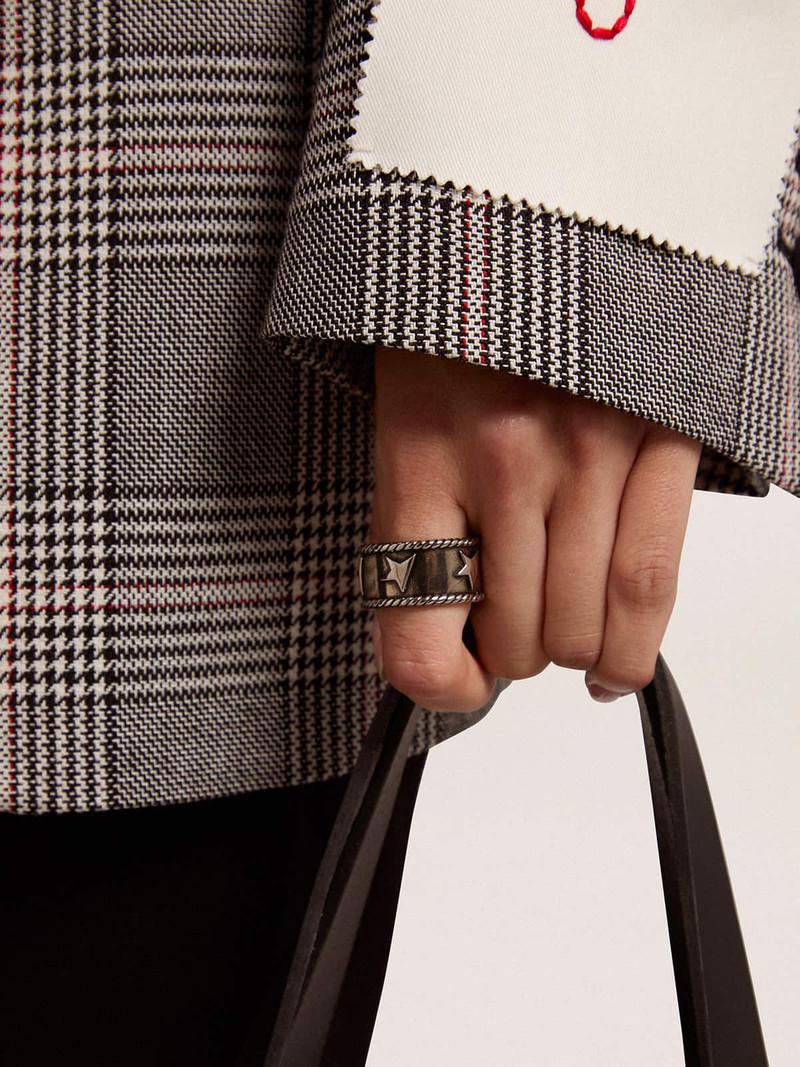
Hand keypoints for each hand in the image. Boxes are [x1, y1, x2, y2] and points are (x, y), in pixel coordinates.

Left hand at [370, 346, 701, 711]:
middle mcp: (502, 463)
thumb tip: (445, 631)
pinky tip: (614, 666)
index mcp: (417, 455)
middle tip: (508, 630)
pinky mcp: (657, 441)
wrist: (521, 207)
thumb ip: (417, 518)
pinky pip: (652, 582)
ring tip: (559, 632)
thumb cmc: (451, 318)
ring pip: (584, 624)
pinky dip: (634, 648)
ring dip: (569, 652)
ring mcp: (587, 454)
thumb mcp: (399, 413)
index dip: (434, 684)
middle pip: (514, 637)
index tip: (448, 678)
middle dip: (510, 655)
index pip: (415, 626)